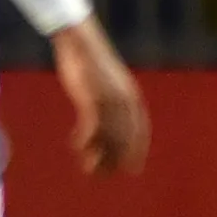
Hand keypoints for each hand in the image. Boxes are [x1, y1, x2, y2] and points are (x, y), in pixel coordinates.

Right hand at [51, 17, 149, 174]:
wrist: (80, 41)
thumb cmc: (91, 64)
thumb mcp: (106, 85)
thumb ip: (109, 103)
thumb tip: (107, 122)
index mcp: (132, 97)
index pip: (140, 130)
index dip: (136, 151)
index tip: (133, 169)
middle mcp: (124, 99)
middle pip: (124, 137)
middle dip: (116, 159)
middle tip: (104, 175)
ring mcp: (109, 97)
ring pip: (107, 134)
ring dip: (98, 155)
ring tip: (88, 169)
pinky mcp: (91, 95)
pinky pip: (91, 123)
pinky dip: (85, 138)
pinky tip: (77, 146)